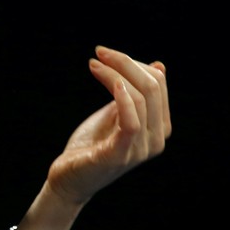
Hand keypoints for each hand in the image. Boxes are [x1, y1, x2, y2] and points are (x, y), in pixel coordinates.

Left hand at [45, 45, 171, 204]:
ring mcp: (141, 149)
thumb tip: (158, 65)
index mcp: (159, 126)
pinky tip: (110, 83)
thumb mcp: (116, 111)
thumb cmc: (93, 143)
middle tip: (99, 53)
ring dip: (115, 74)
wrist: (70, 177)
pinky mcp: (120, 155)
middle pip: (152, 88)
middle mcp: (156, 139)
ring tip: (94, 64)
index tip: (106, 54)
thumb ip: (135, 93)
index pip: (157, 83)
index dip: (133, 63)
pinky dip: (122, 99)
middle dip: (125, 63)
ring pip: (141, 99)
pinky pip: (131, 123)